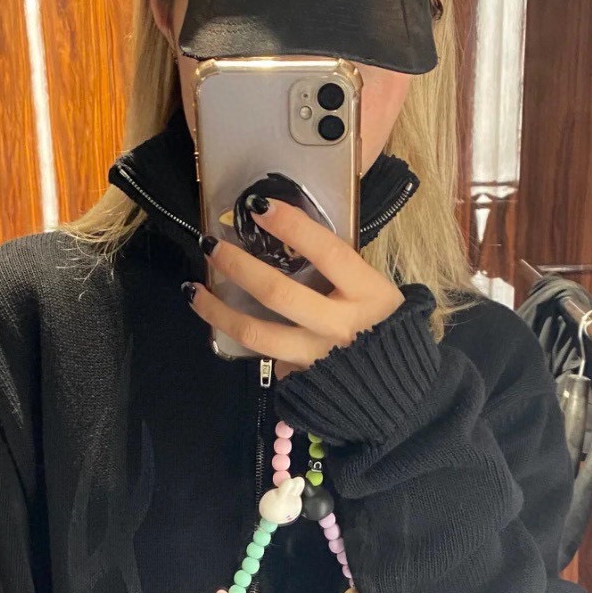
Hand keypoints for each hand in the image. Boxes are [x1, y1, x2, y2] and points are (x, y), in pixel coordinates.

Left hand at [186, 200, 404, 380]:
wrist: (398, 387)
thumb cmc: (385, 325)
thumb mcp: (375, 290)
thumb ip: (339, 268)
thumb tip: (286, 234)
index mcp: (369, 294)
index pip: (327, 252)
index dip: (292, 227)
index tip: (258, 206)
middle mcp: (341, 327)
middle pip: (279, 293)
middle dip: (238, 266)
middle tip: (211, 245)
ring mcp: (318, 357)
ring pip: (257, 333)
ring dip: (218, 311)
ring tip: (193, 290)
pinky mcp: (301, 380)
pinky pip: (263, 358)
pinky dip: (239, 341)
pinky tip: (216, 326)